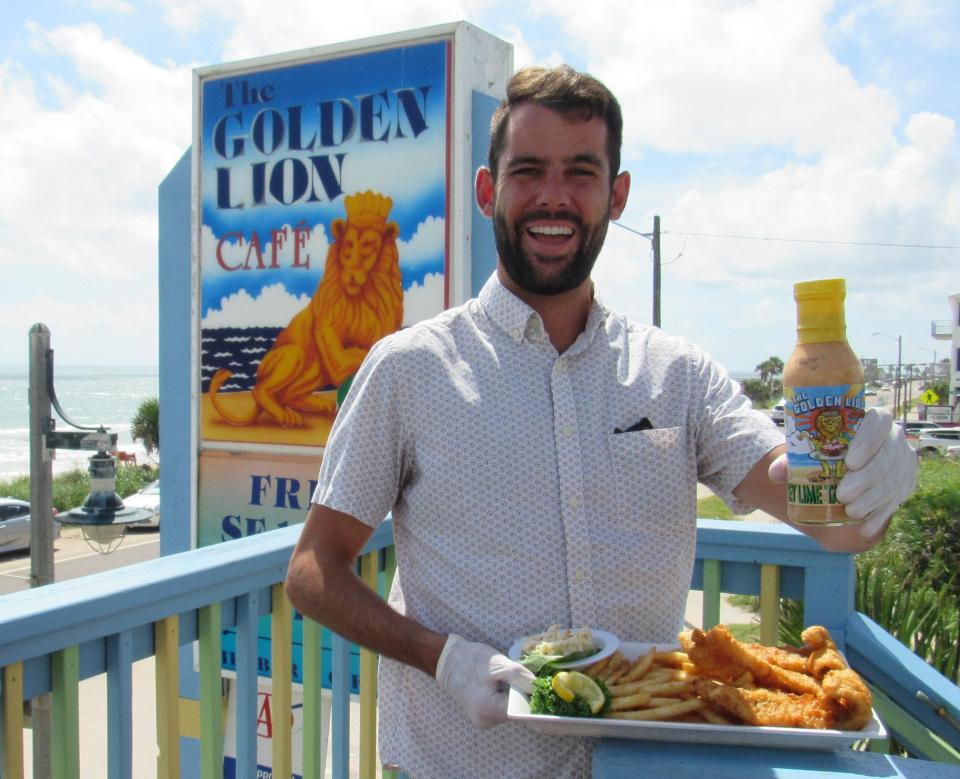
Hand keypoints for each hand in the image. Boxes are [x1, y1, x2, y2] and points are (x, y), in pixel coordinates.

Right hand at [435, 634, 534, 727]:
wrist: (447, 661)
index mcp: (488, 709)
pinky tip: (502, 685)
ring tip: (510, 679)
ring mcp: (483, 720)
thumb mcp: (498, 663)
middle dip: (524, 696)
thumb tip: (539, 687)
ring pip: (510, 710)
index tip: (543, 687)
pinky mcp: (482, 715)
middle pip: (516, 712)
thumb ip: (520, 677)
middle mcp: (485, 720)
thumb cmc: (471, 660)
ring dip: (515, 696)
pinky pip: (502, 708)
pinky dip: (507, 697)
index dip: (534, 697)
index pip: (521, 710)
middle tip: (527, 678)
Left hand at [769, 407, 916, 539]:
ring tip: (851, 512)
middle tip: (843, 496)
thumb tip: (775, 474)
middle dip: (866, 479)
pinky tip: (865, 529)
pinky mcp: (906, 482)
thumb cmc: (828, 450)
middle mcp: (894, 438)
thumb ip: (794, 459)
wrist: (849, 461)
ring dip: (873, 500)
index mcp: (872, 419)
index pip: (878, 422)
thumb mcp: (812, 450)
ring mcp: (904, 461)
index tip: (850, 462)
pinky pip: (897, 500)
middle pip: (886, 457)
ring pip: (893, 481)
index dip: (868, 441)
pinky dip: (879, 516)